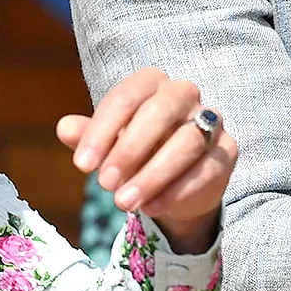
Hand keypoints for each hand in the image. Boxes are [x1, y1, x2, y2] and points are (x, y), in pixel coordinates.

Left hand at [57, 68, 237, 253]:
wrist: (172, 185)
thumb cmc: (134, 153)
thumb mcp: (107, 146)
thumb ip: (88, 136)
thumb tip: (64, 127)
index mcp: (151, 83)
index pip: (126, 96)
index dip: (102, 130)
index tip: (82, 165)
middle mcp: (184, 94)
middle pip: (160, 111)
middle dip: (129, 149)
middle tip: (104, 183)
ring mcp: (210, 121)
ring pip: (186, 142)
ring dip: (152, 175)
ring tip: (124, 203)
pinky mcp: (226, 151)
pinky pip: (206, 168)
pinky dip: (177, 190)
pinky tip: (152, 207)